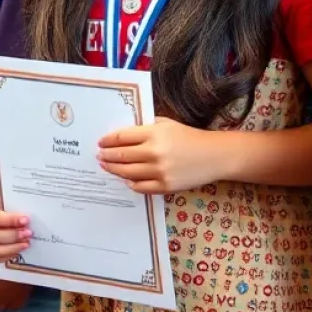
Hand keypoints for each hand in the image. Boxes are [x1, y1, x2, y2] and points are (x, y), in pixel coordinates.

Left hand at [98, 116, 216, 192]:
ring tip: (107, 167)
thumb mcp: (165, 124)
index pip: (122, 137)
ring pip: (128, 173)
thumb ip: (145, 128)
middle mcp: (154, 153)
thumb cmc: (188, 136)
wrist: (213, 155)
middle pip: (122, 155)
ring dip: (114, 170)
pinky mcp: (166, 187)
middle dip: (107, 156)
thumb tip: (121, 136)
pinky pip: (141, 187)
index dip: (108, 140)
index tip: (100, 142)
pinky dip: (131, 183)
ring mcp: (160, 172)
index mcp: (153, 134)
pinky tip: (126, 179)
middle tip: (99, 156)